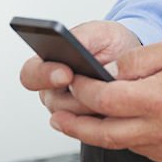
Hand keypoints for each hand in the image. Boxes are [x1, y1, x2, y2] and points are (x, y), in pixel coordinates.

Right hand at [19, 20, 139, 115]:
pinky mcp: (88, 124)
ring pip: (75, 120)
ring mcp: (69, 110)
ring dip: (95, 106)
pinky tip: (119, 103)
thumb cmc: (110, 43)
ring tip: (113, 90)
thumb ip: (82, 37)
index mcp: (47, 64)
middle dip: (78, 96)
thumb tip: (73, 44)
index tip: (65, 73)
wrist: (130, 59)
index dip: (44, 75)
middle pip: (54, 104)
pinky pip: (93, 128)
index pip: (30, 74)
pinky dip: (107, 116)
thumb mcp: (98, 32)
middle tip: (96, 86)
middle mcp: (53, 90)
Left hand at [50, 39, 161, 161]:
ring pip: (122, 143)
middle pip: (103, 133)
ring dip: (100, 131)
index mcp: (160, 99)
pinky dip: (127, 136)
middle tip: (57, 117)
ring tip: (84, 118)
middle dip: (75, 125)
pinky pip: (142, 148)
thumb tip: (106, 72)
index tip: (73, 82)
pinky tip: (123, 122)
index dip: (83, 91)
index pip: (104, 100)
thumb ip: (135, 61)